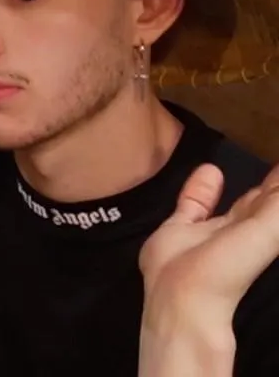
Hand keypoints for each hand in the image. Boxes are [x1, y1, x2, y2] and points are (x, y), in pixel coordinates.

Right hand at [140, 162, 278, 323]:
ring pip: (232, 201)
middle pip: (263, 200)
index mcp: (268, 229)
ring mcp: (212, 228)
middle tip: (272, 154)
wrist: (182, 295)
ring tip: (245, 155)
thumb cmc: (231, 263)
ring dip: (239, 182)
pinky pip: (194, 201)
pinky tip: (208, 169)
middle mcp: (244, 229)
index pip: (278, 200)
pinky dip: (200, 185)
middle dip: (270, 182)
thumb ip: (276, 203)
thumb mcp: (268, 231)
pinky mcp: (181, 227)